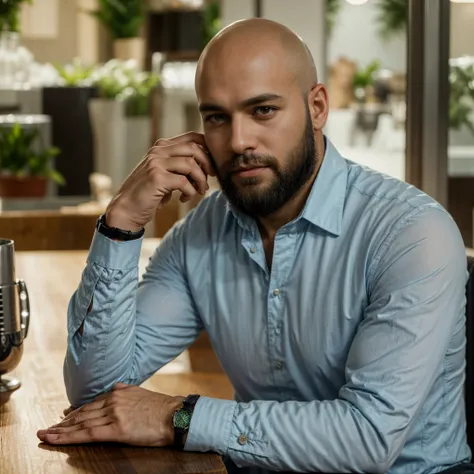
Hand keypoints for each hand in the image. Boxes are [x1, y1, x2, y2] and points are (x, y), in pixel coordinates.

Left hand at [37, 383, 183, 445]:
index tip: (64, 418)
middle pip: (83, 413)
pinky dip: (70, 437)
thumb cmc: (161, 406)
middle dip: (63, 422)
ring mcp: (114, 415)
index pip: (91, 404)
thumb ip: (126, 388)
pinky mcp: (117, 430)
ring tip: (46, 435)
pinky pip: (88, 434)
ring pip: (81, 423)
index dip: (75, 412)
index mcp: (119, 393)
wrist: (175, 415)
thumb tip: (117, 385)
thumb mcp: (142, 391)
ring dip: (61, 430)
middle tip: (47, 429)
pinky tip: (58, 439)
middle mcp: (114, 402)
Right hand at [105, 131, 215, 231]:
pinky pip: (184, 182)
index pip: (192, 137)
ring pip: (191, 164)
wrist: (127, 209)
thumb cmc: (149, 193)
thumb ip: (180, 166)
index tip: (211, 165)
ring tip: (199, 191)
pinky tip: (184, 199)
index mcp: (161, 147)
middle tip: (210, 178)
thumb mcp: (165, 173)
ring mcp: (156, 163)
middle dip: (207, 164)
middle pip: (194, 148)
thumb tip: (207, 166)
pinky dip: (190, 192)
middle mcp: (158, 151)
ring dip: (200, 180)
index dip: (207, 149)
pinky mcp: (157, 178)